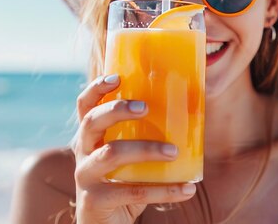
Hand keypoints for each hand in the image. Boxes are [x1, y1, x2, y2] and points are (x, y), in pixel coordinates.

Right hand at [73, 75, 196, 223]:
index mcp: (91, 136)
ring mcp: (86, 176)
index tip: (117, 77)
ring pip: (111, 154)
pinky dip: (164, 190)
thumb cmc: (125, 181)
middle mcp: (83, 152)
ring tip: (174, 151)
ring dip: (146, 149)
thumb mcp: (132, 157)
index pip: (85, 106)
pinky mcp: (95, 201)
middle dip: (117, 110)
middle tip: (144, 107)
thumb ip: (149, 136)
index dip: (97, 88)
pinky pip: (132, 191)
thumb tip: (195, 111)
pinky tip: (187, 188)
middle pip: (91, 122)